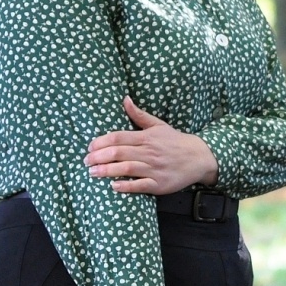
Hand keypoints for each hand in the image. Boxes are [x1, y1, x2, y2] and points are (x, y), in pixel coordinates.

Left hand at [85, 98, 218, 194]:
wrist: (199, 157)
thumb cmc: (175, 142)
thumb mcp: (158, 125)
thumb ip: (138, 115)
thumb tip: (124, 99)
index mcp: (147, 138)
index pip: (118, 137)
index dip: (101, 142)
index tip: (89, 148)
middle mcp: (149, 152)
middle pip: (119, 153)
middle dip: (99, 157)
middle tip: (86, 162)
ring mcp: (154, 169)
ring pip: (126, 168)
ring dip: (107, 171)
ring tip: (92, 173)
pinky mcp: (159, 184)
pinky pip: (140, 185)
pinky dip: (125, 186)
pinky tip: (114, 185)